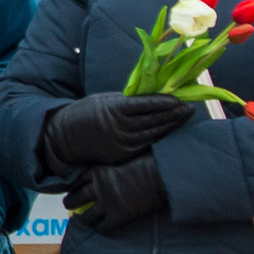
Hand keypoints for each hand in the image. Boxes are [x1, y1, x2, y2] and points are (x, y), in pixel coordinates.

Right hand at [41, 90, 192, 171]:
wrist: (64, 138)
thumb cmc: (83, 114)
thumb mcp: (102, 100)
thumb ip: (125, 101)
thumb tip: (150, 98)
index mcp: (112, 109)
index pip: (145, 105)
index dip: (163, 102)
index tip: (177, 98)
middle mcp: (119, 127)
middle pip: (153, 120)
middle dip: (173, 114)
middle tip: (189, 108)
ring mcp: (122, 143)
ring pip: (153, 134)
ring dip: (171, 125)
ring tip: (184, 117)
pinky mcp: (123, 155)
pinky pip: (146, 144)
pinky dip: (159, 137)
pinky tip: (169, 131)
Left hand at [66, 152, 165, 232]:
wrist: (159, 177)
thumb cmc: (144, 166)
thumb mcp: (118, 163)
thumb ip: (106, 172)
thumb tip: (98, 180)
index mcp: (97, 173)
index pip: (75, 181)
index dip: (73, 187)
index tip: (72, 190)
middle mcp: (98, 188)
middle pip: (75, 198)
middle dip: (70, 203)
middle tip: (69, 205)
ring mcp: (107, 203)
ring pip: (86, 216)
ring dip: (83, 219)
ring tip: (83, 219)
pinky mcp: (118, 216)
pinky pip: (102, 226)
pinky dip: (99, 227)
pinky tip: (100, 227)